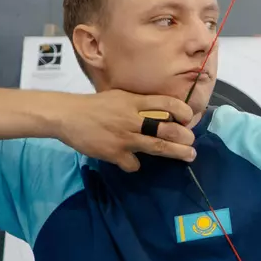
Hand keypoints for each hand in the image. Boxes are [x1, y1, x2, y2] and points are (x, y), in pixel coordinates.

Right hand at [54, 90, 195, 171]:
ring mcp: (125, 137)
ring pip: (157, 146)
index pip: (167, 104)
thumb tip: (163, 112)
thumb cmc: (96, 105)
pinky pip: (134, 164)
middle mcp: (133, 119)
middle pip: (167, 129)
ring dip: (176, 152)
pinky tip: (132, 161)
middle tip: (192, 142)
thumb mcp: (120, 97)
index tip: (189, 119)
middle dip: (185, 137)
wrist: (68, 116)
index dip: (183, 111)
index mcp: (134, 102)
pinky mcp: (115, 153)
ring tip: (189, 155)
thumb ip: (140, 104)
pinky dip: (135, 164)